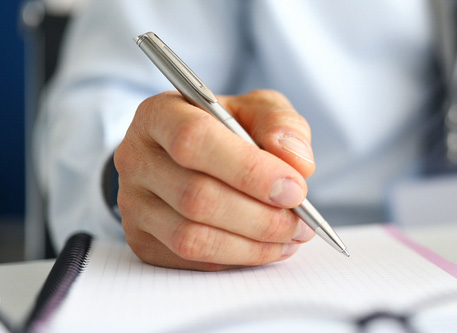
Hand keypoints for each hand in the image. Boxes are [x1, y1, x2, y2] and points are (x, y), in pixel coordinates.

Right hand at [115, 90, 317, 270]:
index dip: (249, 170)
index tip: (295, 189)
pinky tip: (266, 247)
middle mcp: (136, 157)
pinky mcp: (140, 239)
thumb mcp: (261, 110)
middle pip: (196, 196)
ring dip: (252, 245)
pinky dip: (236, 259)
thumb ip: (282, 125)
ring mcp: (132, 202)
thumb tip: (295, 163)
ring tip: (290, 237)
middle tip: (301, 223)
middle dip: (260, 216)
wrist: (199, 156)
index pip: (194, 140)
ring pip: (192, 237)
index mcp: (161, 114)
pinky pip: (190, 261)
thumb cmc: (232, 129)